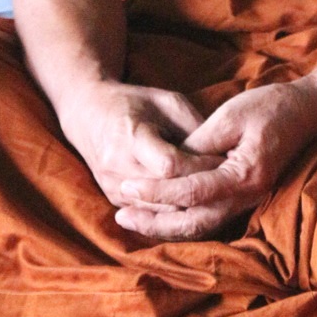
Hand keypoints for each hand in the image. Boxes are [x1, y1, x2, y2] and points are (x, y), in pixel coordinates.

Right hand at [58, 80, 222, 210]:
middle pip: (165, 193)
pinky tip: (194, 201)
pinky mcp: (113, 199)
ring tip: (214, 192)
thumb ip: (193, 127)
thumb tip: (223, 153)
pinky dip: (173, 211)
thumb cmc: (135, 102)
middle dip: (199, 189)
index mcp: (131, 136)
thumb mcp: (167, 101)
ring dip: (188, 205)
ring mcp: (112, 187)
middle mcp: (117, 167)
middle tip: (227, 180)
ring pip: (158, 211)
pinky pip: (148, 215)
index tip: (224, 160)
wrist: (89, 114)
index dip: (200, 165)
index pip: (170, 165)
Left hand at [114, 63, 316, 240]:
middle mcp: (248, 196)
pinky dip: (184, 217)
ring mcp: (249, 200)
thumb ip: (198, 143)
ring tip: (132, 219)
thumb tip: (167, 164)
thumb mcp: (230, 115)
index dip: (156, 192)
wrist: (310, 109)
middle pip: (194, 223)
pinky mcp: (246, 196)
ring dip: (166, 225)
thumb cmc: (271, 106)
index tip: (126, 188)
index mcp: (245, 174)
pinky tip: (161, 212)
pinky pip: (211, 216)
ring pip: (202, 226)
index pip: (191, 192)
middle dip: (155, 221)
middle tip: (120, 215)